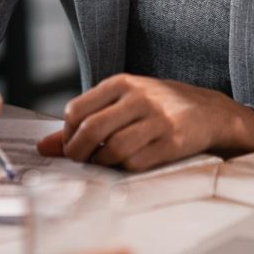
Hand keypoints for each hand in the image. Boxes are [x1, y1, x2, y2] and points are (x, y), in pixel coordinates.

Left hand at [37, 74, 253, 169]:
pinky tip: (125, 165)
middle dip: (77, 152)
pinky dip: (124, 169)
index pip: (77, 110)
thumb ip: (85, 122)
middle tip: (79, 161)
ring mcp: (157, 120)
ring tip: (102, 164)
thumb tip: (44, 147)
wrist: (209, 111)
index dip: (67, 134)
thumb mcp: (122, 103)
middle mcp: (138, 98)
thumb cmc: (157, 108)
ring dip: (101, 164)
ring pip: (113, 149)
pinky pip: (137, 162)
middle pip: (91, 130)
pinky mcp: (173, 142)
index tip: (70, 145)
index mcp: (121, 83)